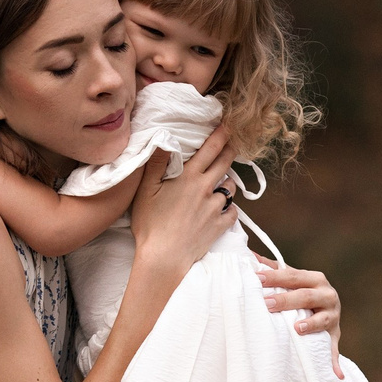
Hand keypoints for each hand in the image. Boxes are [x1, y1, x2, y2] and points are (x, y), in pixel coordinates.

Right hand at [128, 123, 237, 276]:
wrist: (163, 257)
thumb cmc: (150, 223)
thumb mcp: (146, 190)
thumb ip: (156, 163)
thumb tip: (163, 138)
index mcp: (189, 177)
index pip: (210, 149)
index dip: (221, 134)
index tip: (229, 124)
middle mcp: (206, 189)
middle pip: (225, 163)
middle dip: (231, 150)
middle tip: (234, 142)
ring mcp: (215, 208)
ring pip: (230, 187)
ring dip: (227, 182)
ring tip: (221, 182)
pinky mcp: (219, 226)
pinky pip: (232, 212)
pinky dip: (229, 209)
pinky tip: (222, 209)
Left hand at [256, 256, 344, 377]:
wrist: (328, 312)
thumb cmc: (302, 293)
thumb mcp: (292, 281)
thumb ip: (273, 268)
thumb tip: (247, 254)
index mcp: (315, 279)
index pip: (293, 276)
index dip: (275, 277)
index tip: (257, 278)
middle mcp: (327, 295)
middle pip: (306, 296)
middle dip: (287, 299)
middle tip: (267, 303)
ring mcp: (333, 316)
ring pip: (323, 319)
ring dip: (312, 324)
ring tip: (297, 328)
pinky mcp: (334, 337)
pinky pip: (333, 350)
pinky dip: (334, 362)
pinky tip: (336, 374)